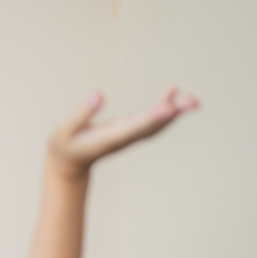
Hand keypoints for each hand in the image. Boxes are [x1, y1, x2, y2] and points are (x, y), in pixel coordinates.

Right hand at [46, 87, 199, 178]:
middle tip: (192, 102)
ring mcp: (129, 136)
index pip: (134, 127)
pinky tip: (174, 91)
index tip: (169, 109)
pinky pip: (153, 120)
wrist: (68, 165)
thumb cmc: (64, 147)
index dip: (152, 118)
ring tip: (192, 99)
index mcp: (108, 138)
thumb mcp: (64, 131)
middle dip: (173, 114)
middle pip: (153, 126)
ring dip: (177, 111)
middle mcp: (124, 138)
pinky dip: (166, 107)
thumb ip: (81, 114)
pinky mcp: (131, 131)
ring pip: (158, 124)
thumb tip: (98, 94)